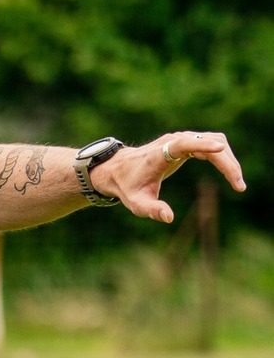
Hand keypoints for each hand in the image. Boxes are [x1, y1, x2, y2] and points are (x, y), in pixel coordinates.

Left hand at [95, 131, 245, 223]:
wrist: (119, 170)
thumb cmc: (128, 187)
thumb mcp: (137, 203)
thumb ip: (152, 210)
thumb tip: (169, 218)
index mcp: (160, 153)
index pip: (184, 144)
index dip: (202, 145)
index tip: (220, 149)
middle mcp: (173, 141)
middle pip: (208, 143)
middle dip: (227, 163)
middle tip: (239, 186)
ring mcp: (181, 139)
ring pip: (214, 141)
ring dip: (229, 160)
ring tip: (237, 183)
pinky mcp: (186, 142)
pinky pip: (211, 145)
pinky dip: (223, 157)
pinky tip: (230, 174)